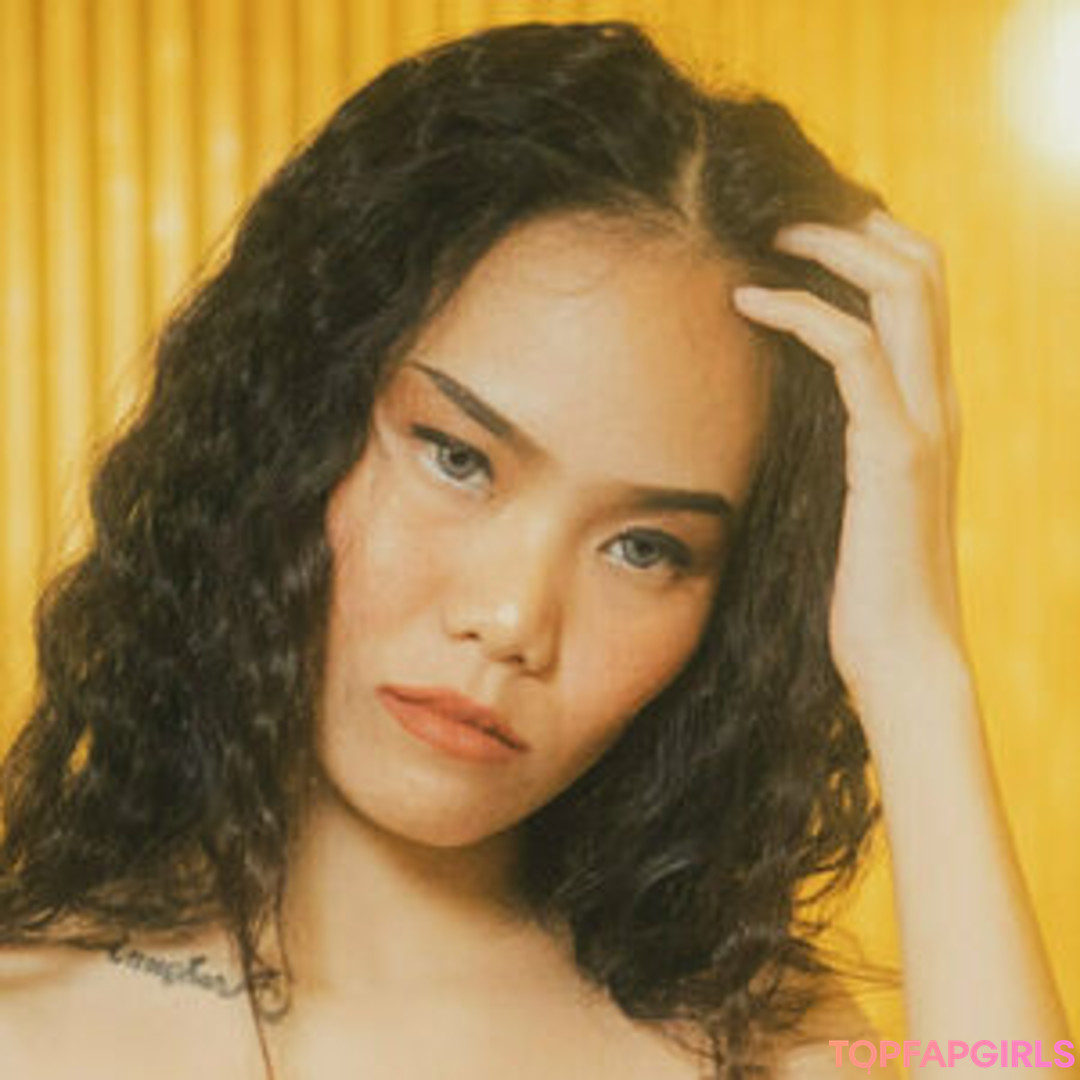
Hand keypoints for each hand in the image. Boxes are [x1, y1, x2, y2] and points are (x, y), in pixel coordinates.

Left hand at [732, 209, 967, 726]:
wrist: (902, 654)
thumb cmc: (865, 583)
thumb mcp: (850, 494)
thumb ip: (838, 442)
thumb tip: (781, 410)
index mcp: (927, 407)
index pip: (921, 290)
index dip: (872, 241)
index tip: (805, 227)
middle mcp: (937, 401)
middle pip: (922, 266)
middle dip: (853, 223)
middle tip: (782, 215)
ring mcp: (922, 423)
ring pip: (901, 290)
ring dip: (828, 247)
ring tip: (764, 237)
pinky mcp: (892, 454)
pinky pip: (854, 352)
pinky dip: (802, 312)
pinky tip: (749, 302)